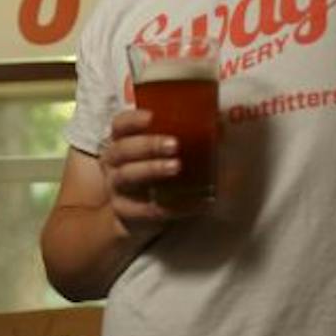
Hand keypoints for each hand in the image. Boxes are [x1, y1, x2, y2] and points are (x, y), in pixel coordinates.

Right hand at [98, 108, 185, 233]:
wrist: (139, 218)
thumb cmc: (156, 177)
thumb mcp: (165, 156)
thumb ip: (186, 139)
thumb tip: (222, 123)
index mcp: (121, 143)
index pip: (119, 126)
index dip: (132, 120)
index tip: (151, 117)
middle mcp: (114, 165)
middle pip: (122, 150)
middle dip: (147, 145)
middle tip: (174, 144)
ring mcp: (117, 190)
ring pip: (127, 177)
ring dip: (151, 169)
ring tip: (176, 166)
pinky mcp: (127, 214)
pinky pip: (148, 210)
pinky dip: (173, 205)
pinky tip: (197, 201)